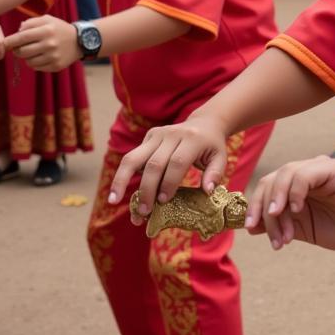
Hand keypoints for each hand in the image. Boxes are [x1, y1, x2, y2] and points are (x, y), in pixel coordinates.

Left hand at [3, 16, 78, 70]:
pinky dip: (34, 63)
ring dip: (26, 57)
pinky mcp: (56, 66)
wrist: (80, 41)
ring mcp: (53, 56)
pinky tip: (39, 57)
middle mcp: (50, 44)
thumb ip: (30, 23)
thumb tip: (16, 33)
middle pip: (22, 52)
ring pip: (28, 61)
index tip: (5, 43)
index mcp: (46, 31)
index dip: (9, 42)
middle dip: (16, 50)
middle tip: (18, 48)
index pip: (21, 37)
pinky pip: (37, 68)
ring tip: (31, 52)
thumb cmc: (59, 29)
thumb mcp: (47, 20)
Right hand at [108, 114, 231, 216]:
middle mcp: (171, 135)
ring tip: (114, 200)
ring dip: (122, 180)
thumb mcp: (220, 158)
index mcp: (192, 139)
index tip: (163, 201)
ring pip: (134, 157)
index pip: (177, 162)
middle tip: (144, 211)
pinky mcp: (148, 137)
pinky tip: (116, 192)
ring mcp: (157, 134)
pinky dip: (123, 175)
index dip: (169, 182)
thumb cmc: (212, 146)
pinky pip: (133, 157)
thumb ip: (215, 174)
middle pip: (154, 163)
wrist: (204, 123)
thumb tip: (207, 191)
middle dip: (147, 189)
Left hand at [245, 156, 334, 251]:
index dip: (255, 208)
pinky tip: (298, 210)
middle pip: (269, 182)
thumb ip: (283, 224)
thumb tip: (251, 226)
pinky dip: (294, 192)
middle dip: (264, 210)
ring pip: (283, 176)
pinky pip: (302, 174)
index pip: (266, 190)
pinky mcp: (330, 167)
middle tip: (272, 237)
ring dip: (278, 206)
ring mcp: (317, 169)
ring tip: (286, 232)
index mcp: (296, 190)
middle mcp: (304, 176)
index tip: (251, 229)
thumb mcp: (308, 230)